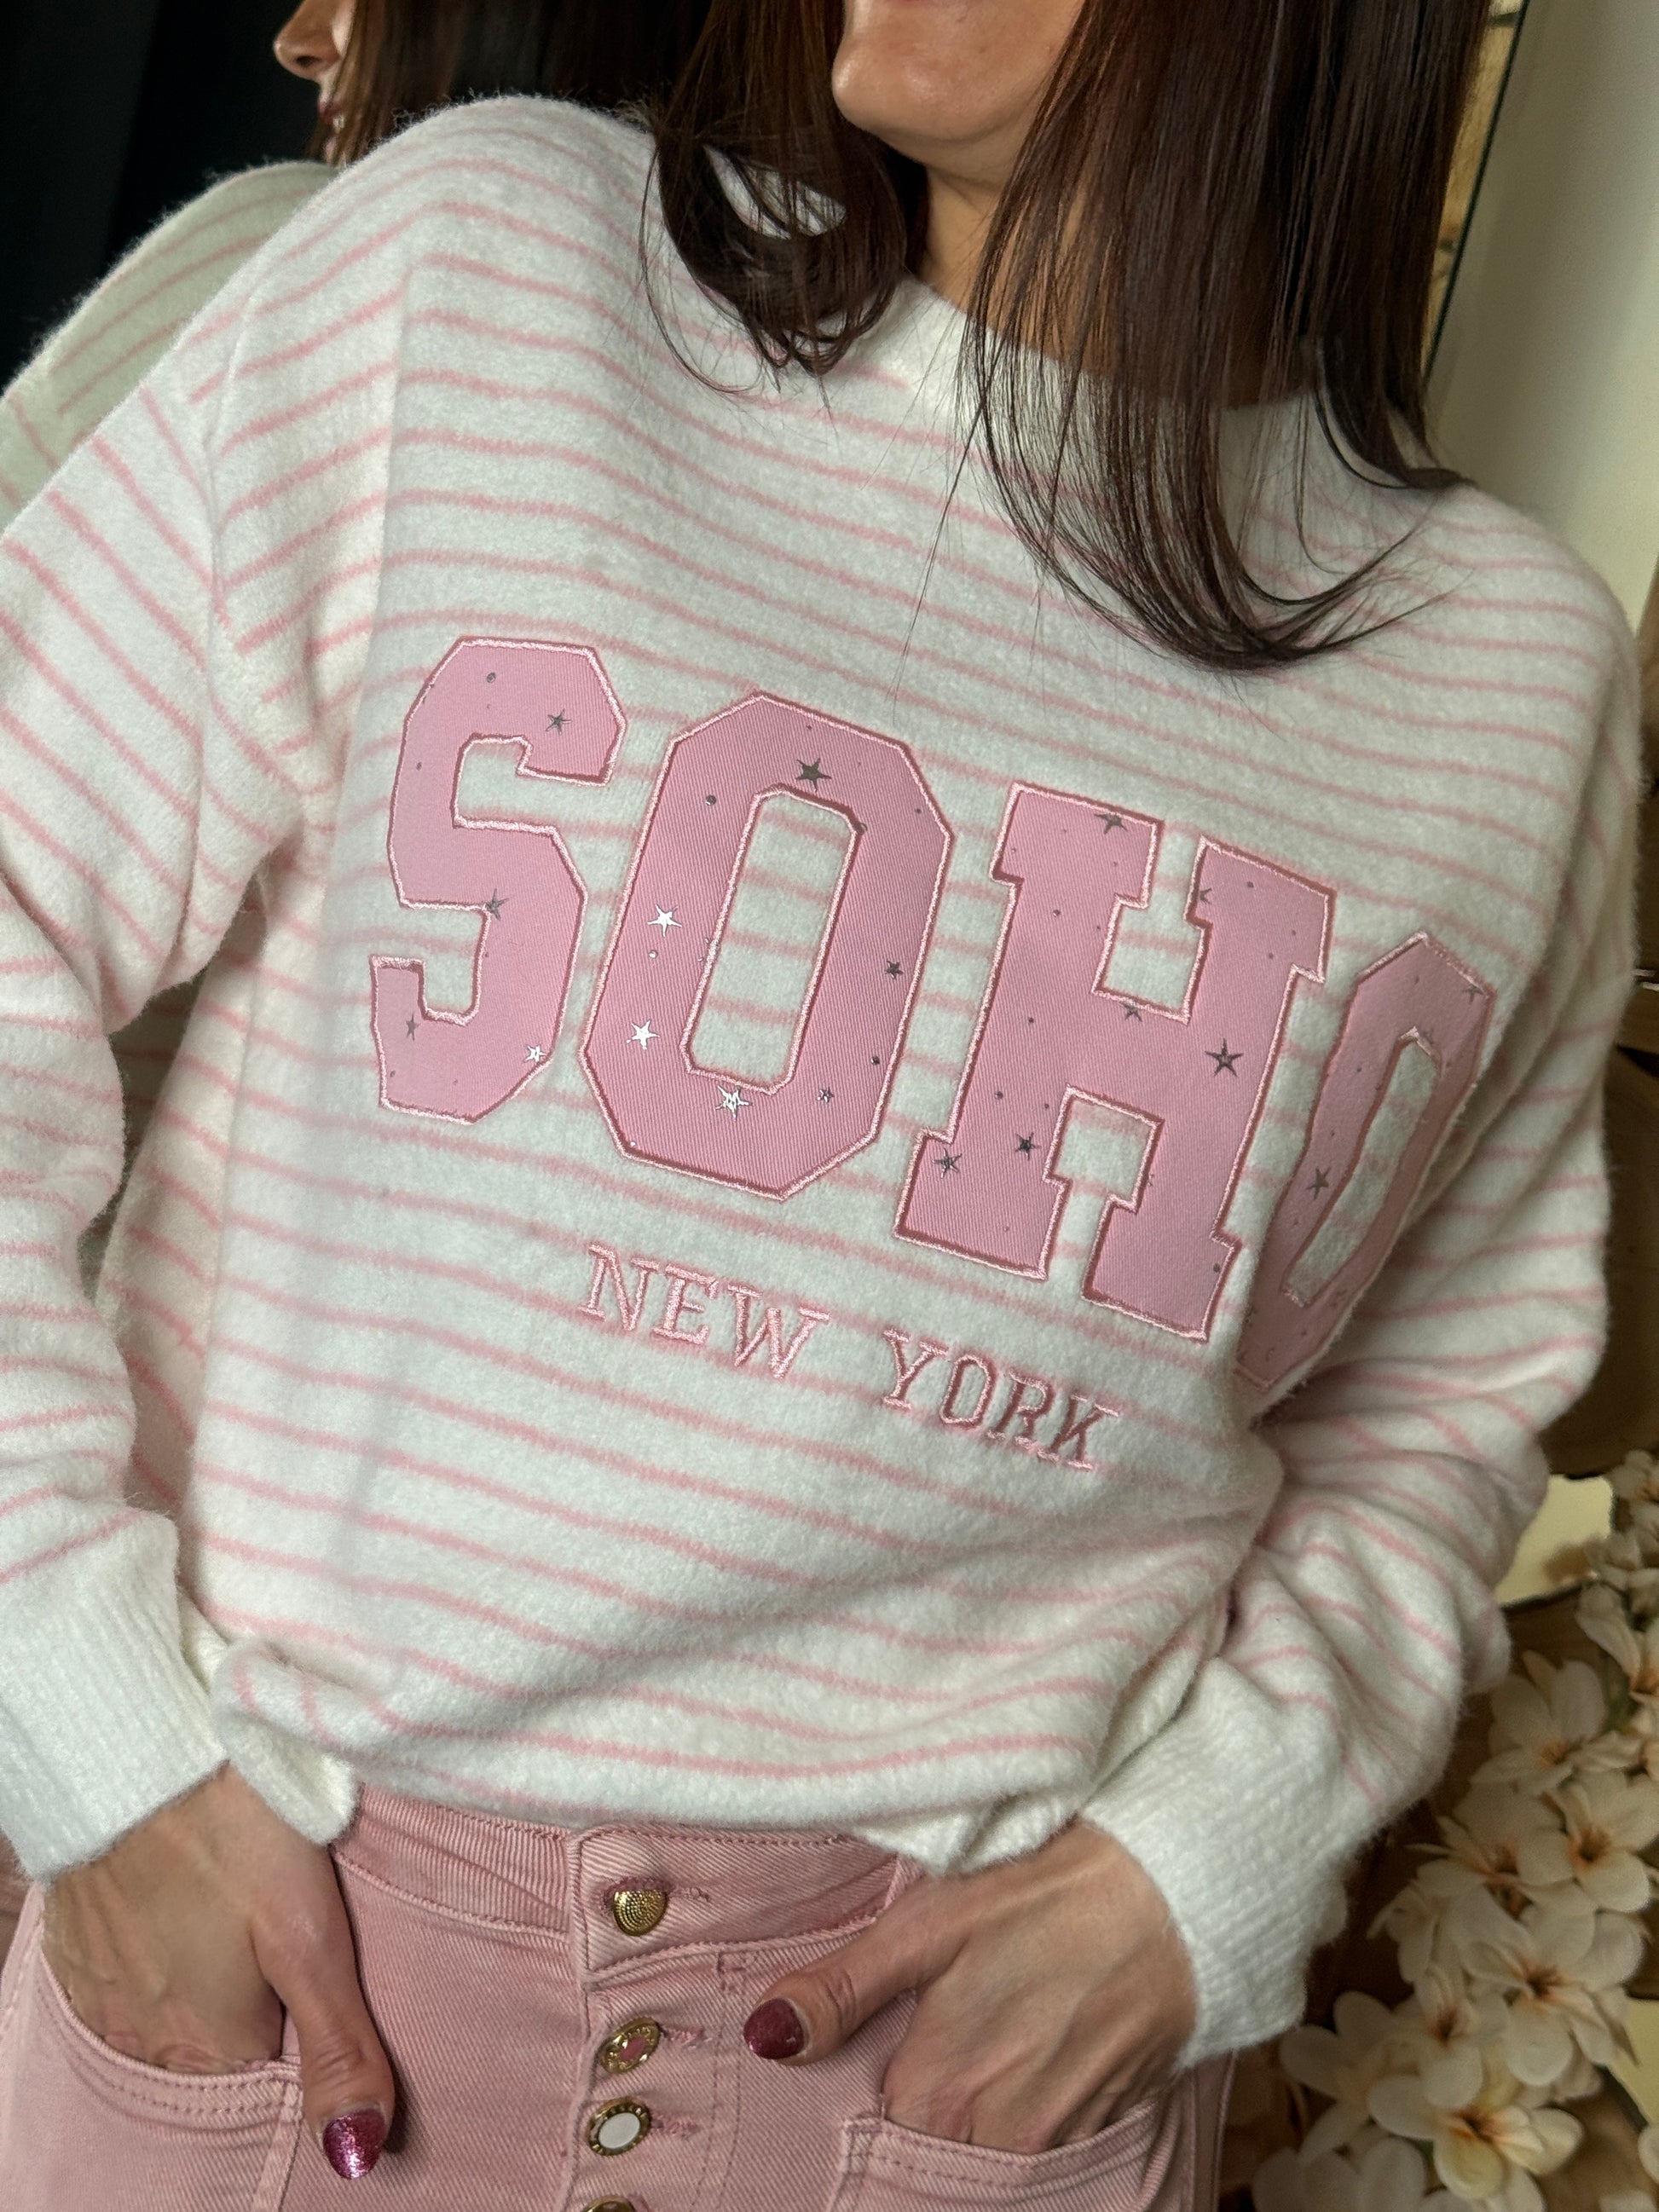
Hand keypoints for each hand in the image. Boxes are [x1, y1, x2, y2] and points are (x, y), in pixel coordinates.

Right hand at [42, 1765, 393, 2179]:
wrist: (132, 1749)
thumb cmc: (231, 1833)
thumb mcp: (309, 1933)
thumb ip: (337, 2044)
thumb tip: (360, 2150)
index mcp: (211, 2047)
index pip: (278, 2071)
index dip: (308, 2013)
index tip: (315, 1956)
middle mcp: (145, 2039)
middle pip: (224, 2041)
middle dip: (256, 1993)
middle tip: (274, 1914)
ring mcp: (102, 1996)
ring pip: (174, 2006)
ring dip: (206, 1966)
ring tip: (231, 1894)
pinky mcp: (78, 1947)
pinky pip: (129, 1974)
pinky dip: (158, 1943)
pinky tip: (183, 1890)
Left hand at [742, 1822, 1195, 2152]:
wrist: (1177, 1896)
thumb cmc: (1045, 1896)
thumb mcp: (929, 1923)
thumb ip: (844, 1990)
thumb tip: (767, 2037)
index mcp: (939, 2095)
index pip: (871, 2123)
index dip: (869, 2078)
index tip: (881, 2038)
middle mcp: (996, 2137)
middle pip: (931, 2139)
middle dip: (924, 2093)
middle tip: (940, 2020)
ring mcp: (1056, 2137)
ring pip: (987, 2140)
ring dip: (979, 2098)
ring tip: (993, 2020)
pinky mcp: (1105, 2121)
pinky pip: (1044, 2132)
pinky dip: (1030, 2095)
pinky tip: (1039, 2033)